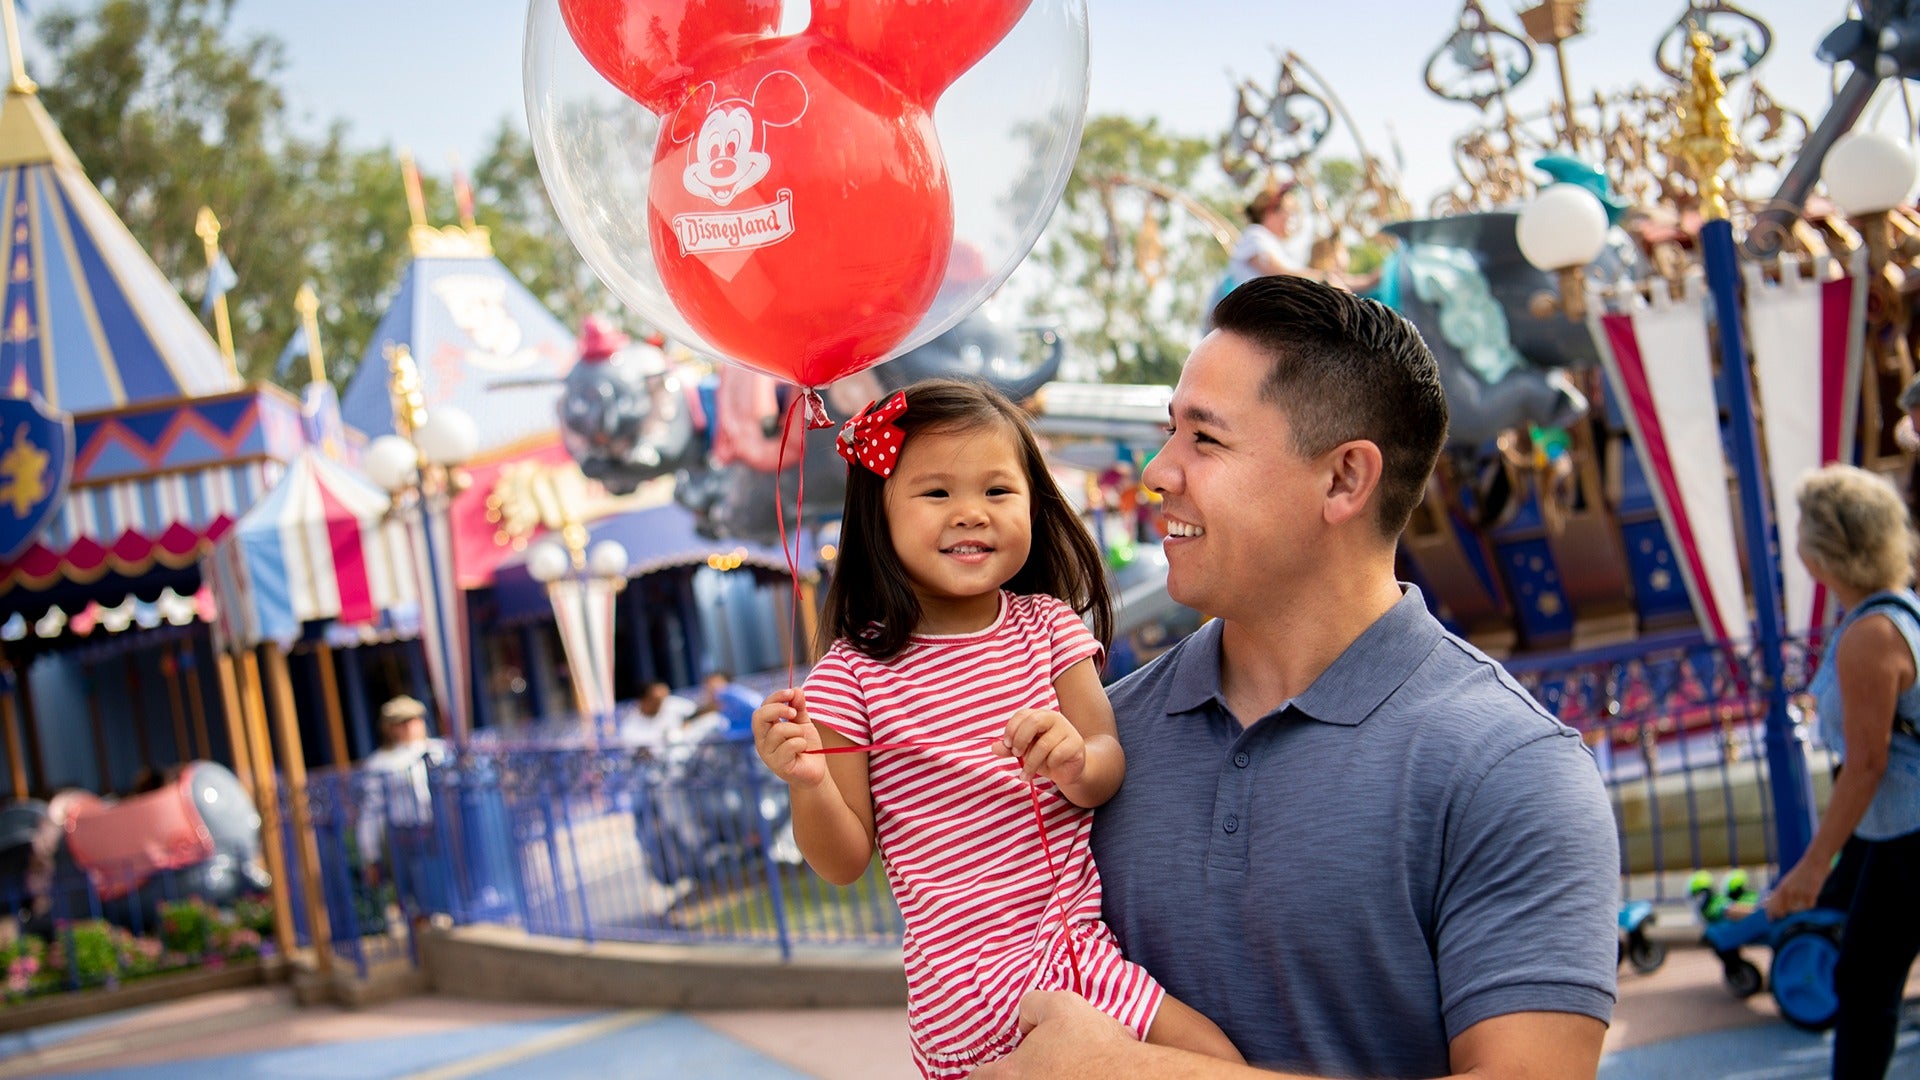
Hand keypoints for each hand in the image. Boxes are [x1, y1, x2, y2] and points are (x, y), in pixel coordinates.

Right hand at [752, 688, 827, 788]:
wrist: (815, 772)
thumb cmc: (806, 747)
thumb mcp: (803, 722)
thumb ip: (799, 707)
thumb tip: (796, 689)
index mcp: (765, 730)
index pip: (762, 708)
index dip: (776, 697)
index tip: (791, 693)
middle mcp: (762, 741)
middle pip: (759, 716)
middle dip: (779, 709)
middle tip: (794, 713)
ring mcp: (768, 754)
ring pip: (778, 730)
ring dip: (797, 731)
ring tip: (802, 739)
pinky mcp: (778, 765)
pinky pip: (790, 745)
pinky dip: (801, 743)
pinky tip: (803, 750)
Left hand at [970, 990, 1132, 1078]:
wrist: (1134, 1078)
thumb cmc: (1096, 1045)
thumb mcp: (1060, 1004)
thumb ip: (1031, 1005)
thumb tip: (1027, 1023)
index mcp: (1010, 1076)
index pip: (976, 1079)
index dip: (985, 1068)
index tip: (996, 1064)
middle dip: (1018, 1073)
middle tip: (1036, 1063)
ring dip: (1045, 1077)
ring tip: (1066, 1068)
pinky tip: (1083, 1075)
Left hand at [995, 708, 1085, 785]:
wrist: (1068, 770)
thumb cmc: (1044, 757)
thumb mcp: (1024, 752)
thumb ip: (1009, 749)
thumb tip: (994, 747)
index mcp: (1039, 716)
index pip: (1022, 714)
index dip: (1012, 729)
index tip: (1007, 745)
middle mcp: (1053, 718)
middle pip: (1034, 721)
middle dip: (1021, 740)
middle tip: (1016, 755)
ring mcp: (1066, 730)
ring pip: (1044, 744)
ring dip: (1031, 763)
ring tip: (1026, 775)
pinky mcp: (1075, 744)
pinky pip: (1057, 755)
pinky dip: (1049, 764)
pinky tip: (1050, 768)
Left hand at [1764, 857, 1827, 919]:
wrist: (1814, 863)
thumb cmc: (1800, 873)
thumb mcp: (1786, 881)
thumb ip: (1780, 893)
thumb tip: (1770, 903)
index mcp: (1780, 888)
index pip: (1771, 905)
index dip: (1771, 914)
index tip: (1772, 920)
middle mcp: (1788, 892)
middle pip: (1782, 912)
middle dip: (1785, 916)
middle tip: (1788, 917)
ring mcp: (1799, 894)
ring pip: (1796, 912)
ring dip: (1799, 911)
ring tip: (1802, 904)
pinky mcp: (1811, 895)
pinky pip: (1809, 908)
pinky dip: (1810, 906)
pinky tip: (1810, 900)